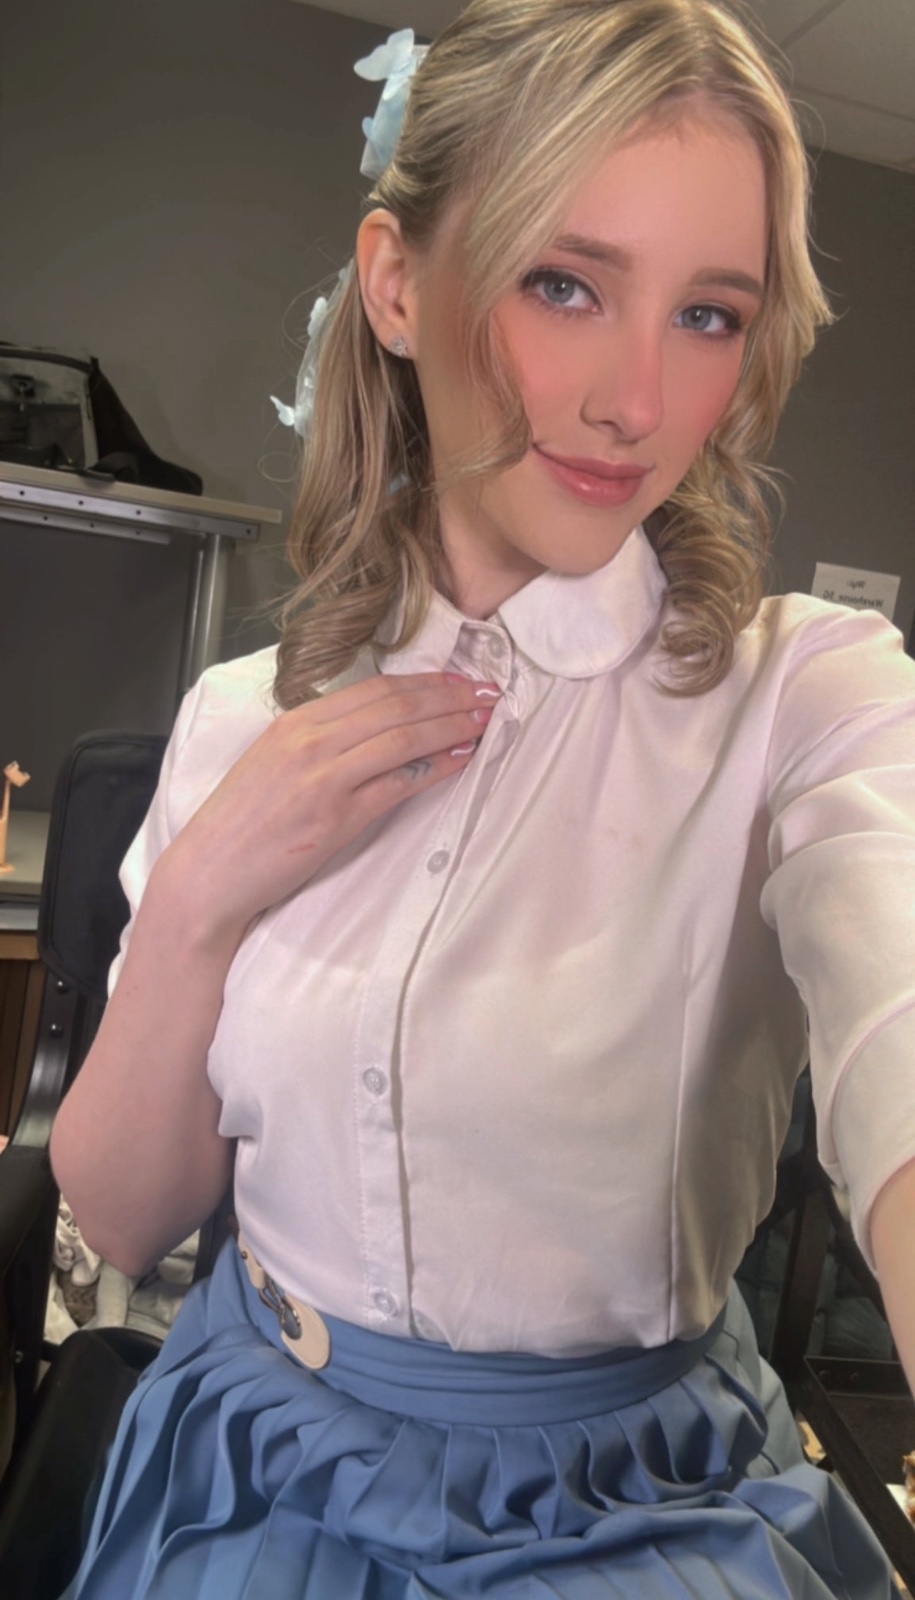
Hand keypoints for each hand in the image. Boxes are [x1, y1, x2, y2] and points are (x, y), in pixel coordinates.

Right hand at [154, 672, 498, 937]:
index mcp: (294, 721)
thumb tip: (372, 731)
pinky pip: (400, 782)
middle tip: (489, 692)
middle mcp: (311, 739)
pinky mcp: (337, 815)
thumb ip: (317, 742)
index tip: (458, 680)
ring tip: (486, 720)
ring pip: (404, 736)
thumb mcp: (273, 763)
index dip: (424, 682)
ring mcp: (324, 776)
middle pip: (396, 705)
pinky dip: (437, 766)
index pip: (373, 688)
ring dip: (453, 725)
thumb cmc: (240, 824)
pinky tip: (462, 759)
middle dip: (450, 696)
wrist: (210, 872)